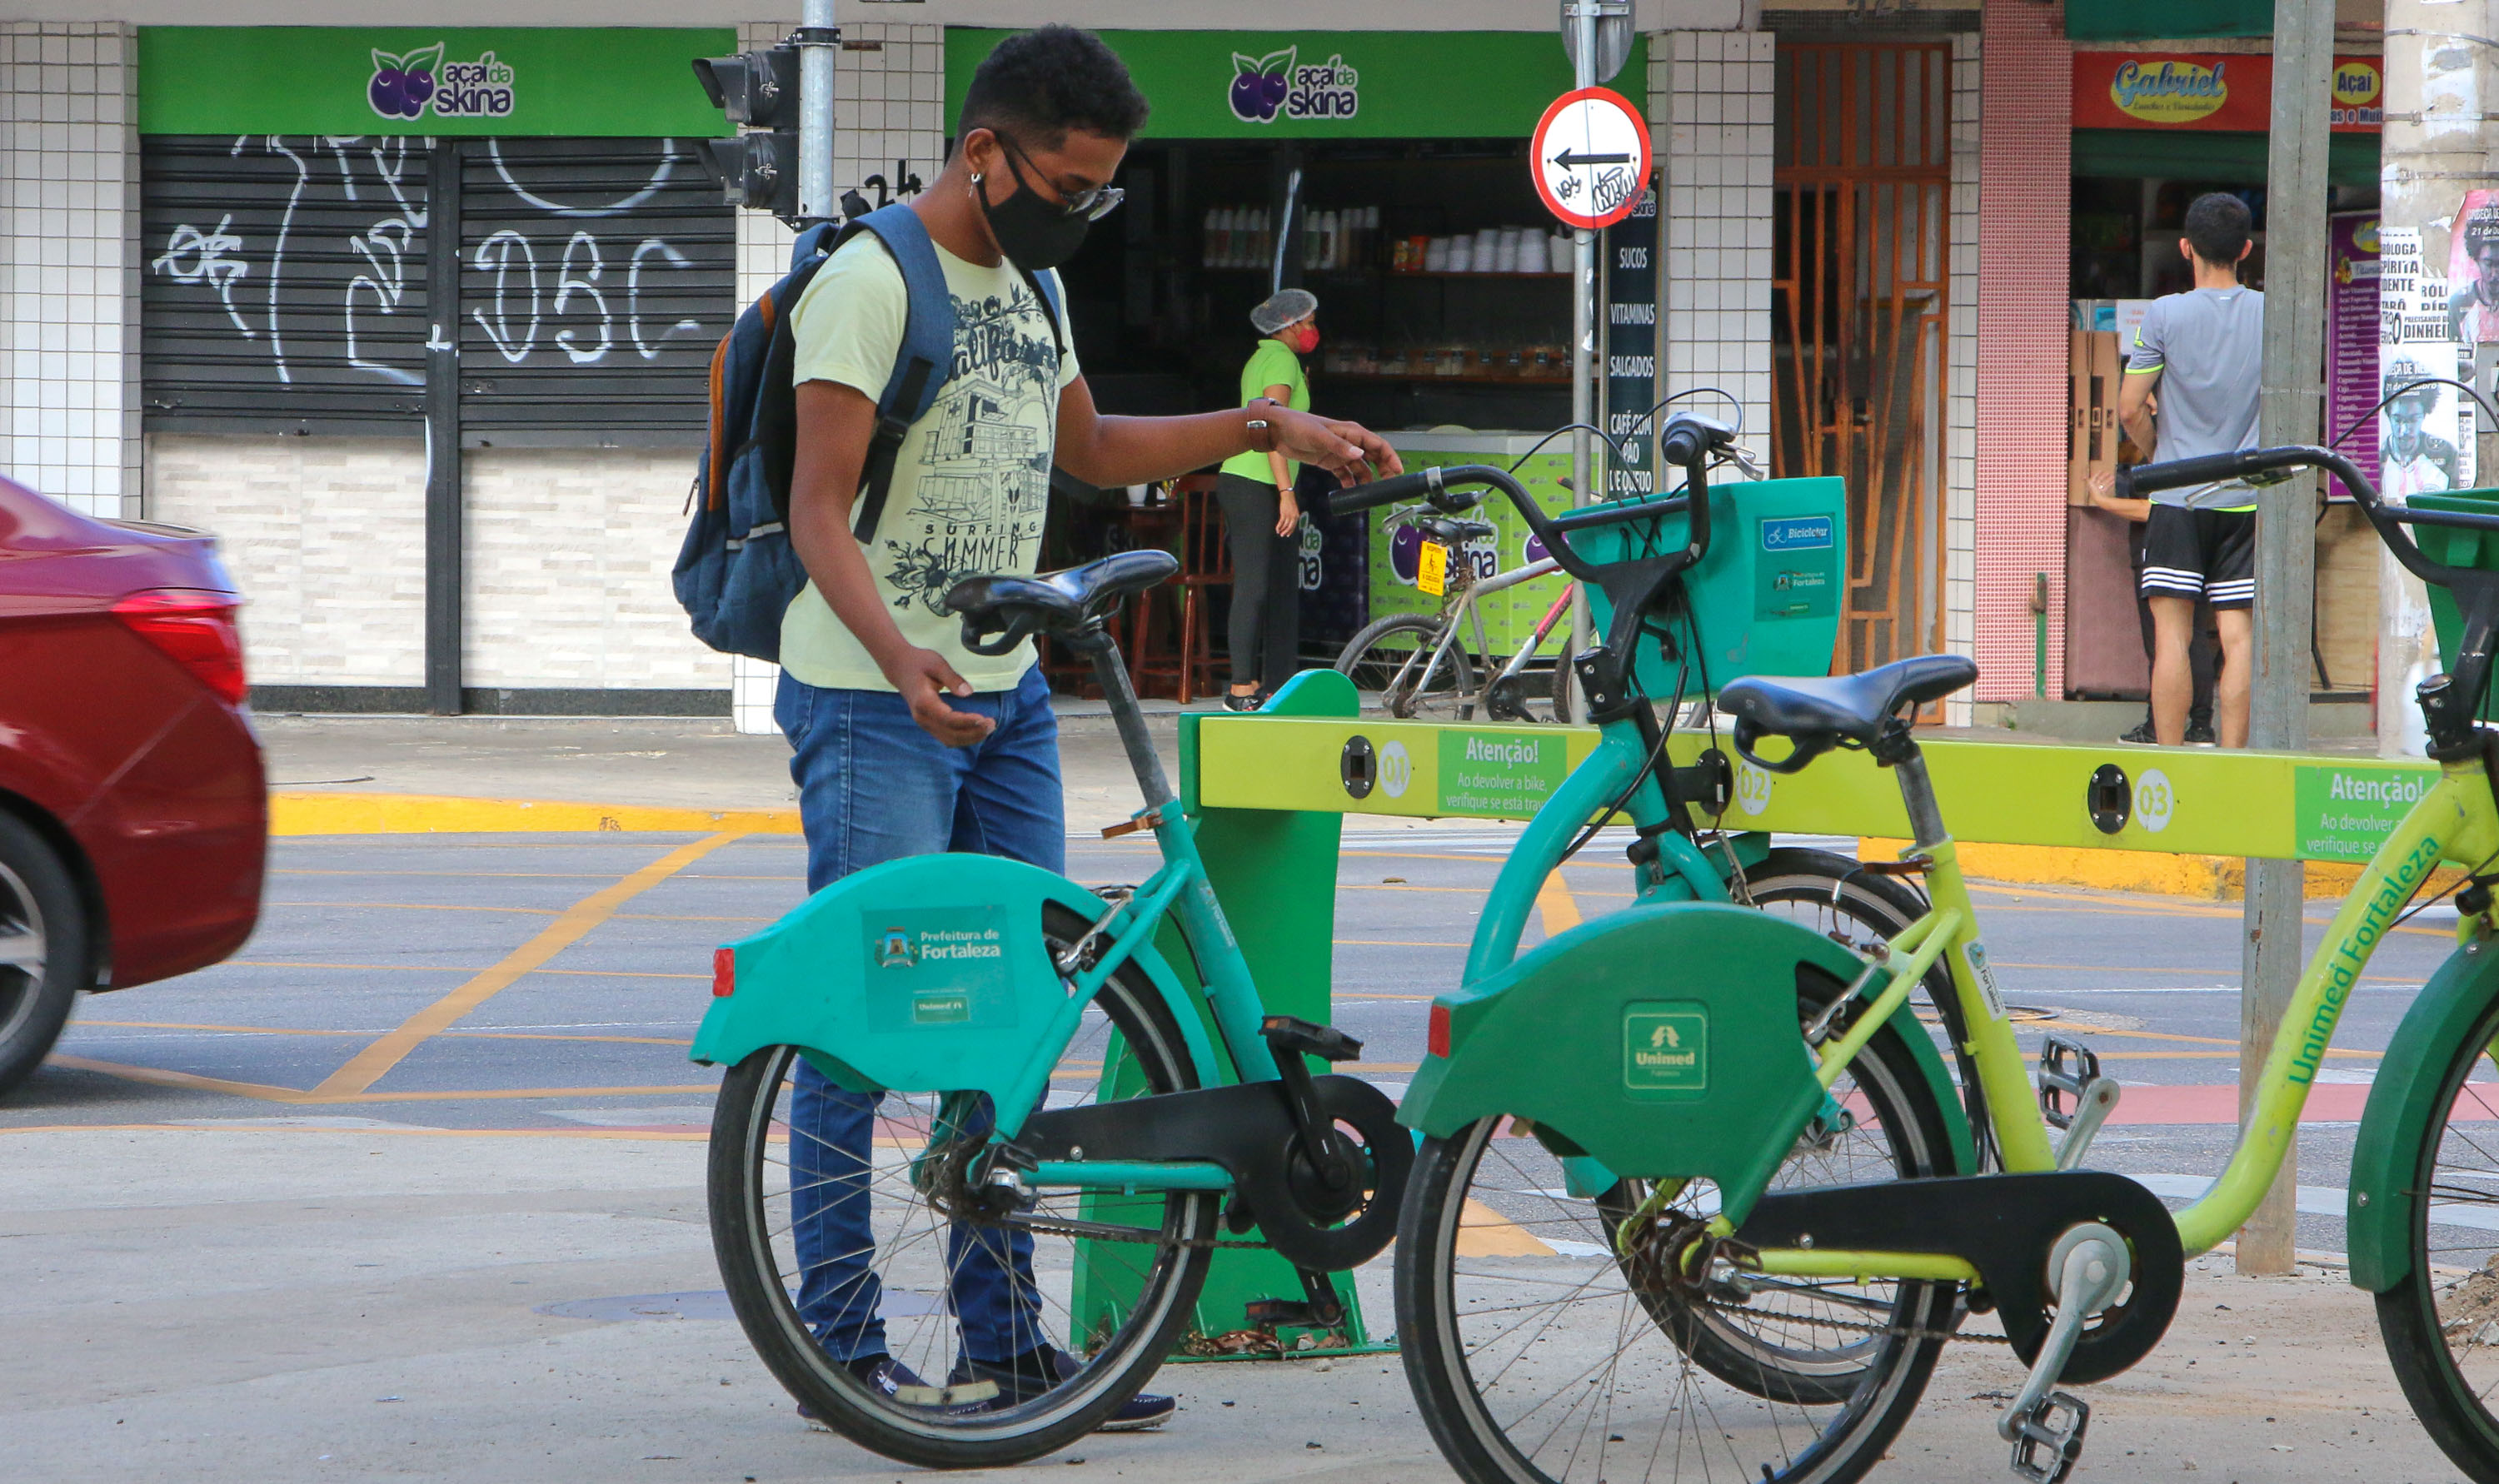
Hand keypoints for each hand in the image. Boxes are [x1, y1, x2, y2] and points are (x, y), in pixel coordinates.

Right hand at [880, 645, 995, 746]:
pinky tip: (977, 730)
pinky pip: (946, 737)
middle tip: (992, 724)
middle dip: (973, 732)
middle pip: (950, 734)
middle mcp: (922, 717)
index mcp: (923, 702)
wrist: (900, 668)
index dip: (967, 722)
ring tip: (988, 728)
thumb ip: (953, 678)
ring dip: (970, 738)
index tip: (984, 718)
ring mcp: (923, 723)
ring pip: (949, 739)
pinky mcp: (928, 724)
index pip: (948, 719)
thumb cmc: (920, 662)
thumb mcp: (937, 664)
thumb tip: (968, 692)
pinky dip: (963, 737)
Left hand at [1267, 406, 1404, 484]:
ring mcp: (1340, 453)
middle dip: (1384, 470)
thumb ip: (1339, 446)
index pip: (1378, 445)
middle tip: (1388, 486)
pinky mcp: (1330, 462)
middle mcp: (1349, 442)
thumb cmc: (1299, 427)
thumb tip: (1360, 455)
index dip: (1391, 458)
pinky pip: (1346, 474)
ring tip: (1370, 494)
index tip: (1399, 472)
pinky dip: (1351, 483)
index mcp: (1352, 432)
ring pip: (1361, 467)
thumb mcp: (1319, 436)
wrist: (1278, 431)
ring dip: (1367, 480)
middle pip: (1374, 457)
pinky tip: (1352, 493)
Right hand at [1275, 495, 1299, 536]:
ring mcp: (1289, 516)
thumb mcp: (1294, 510)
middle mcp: (1293, 517)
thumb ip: (1293, 516)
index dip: (1290, 531)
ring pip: (1285, 525)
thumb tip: (1290, 522)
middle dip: (1286, 532)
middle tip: (1282, 535)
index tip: (1287, 534)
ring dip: (1281, 530)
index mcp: (1297, 516)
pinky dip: (1278, 526)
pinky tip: (1277, 529)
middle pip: (1290, 527)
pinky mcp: (1283, 514)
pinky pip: (1281, 522)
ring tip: (1279, 532)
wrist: (1288, 497)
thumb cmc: (1290, 502)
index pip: (1294, 526)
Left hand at [2087, 469, 2114, 506]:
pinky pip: (2106, 487)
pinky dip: (2109, 484)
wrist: (2099, 499)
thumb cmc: (2094, 491)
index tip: (2101, 470)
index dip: (2097, 474)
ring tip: (2113, 477)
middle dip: (2104, 476)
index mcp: (2091, 485)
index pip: (2094, 478)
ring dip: (2108, 480)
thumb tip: (2083, 477)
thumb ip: (2087, 480)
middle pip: (2100, 480)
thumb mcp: (2090, 484)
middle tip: (2108, 473)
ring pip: (2104, 483)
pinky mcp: (2103, 493)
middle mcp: (2095, 487)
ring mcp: (2099, 490)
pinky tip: (2113, 482)